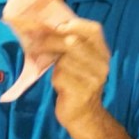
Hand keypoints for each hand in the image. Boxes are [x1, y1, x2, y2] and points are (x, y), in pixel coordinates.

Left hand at [37, 18, 109, 132]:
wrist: (84, 114)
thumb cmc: (78, 82)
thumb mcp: (81, 61)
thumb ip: (74, 44)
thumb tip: (49, 26)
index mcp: (102, 53)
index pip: (94, 30)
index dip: (76, 24)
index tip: (58, 26)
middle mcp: (101, 64)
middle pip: (73, 42)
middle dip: (51, 41)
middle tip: (36, 42)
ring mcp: (93, 79)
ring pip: (64, 60)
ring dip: (52, 62)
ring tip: (51, 66)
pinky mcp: (81, 92)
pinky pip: (61, 76)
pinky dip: (55, 78)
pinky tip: (58, 84)